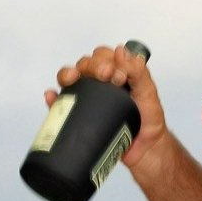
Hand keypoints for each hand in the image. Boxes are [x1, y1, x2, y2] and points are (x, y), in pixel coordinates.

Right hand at [44, 44, 165, 167]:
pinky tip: (52, 97)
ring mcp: (87, 98)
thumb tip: (121, 51)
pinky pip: (60, 105)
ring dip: (67, 74)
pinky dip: (54, 99)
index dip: (106, 59)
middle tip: (106, 76)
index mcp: (115, 73)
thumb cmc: (149, 120)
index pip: (102, 56)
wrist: (146, 149)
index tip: (118, 74)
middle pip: (85, 65)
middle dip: (91, 66)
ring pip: (69, 79)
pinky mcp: (78, 115)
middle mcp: (98, 83)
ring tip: (73, 78)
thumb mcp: (148, 93)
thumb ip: (139, 72)